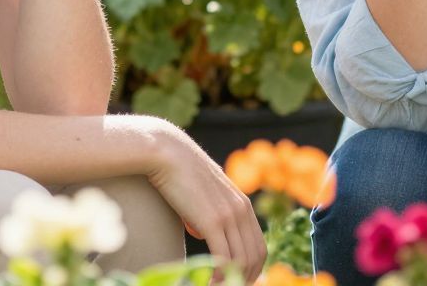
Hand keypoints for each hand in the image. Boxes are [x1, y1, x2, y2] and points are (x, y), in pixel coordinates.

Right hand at [143, 124, 264, 277]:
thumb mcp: (202, 198)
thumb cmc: (179, 176)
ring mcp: (229, 215)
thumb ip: (208, 215)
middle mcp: (241, 210)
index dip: (251, 268)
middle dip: (244, 278)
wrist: (168, 154)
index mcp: (242, 205)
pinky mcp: (213, 220)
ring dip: (230, 280)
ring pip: (242, 260)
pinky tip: (209, 283)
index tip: (237, 280)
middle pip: (255, 256)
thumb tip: (202, 233)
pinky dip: (219, 275)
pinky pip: (224, 257)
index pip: (258, 245)